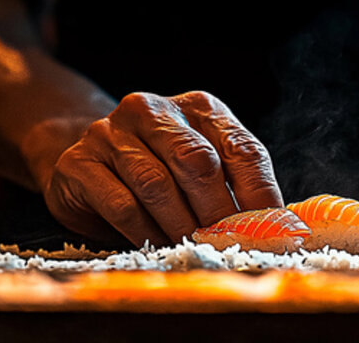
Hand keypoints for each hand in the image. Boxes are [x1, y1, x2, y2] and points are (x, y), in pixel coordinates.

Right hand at [42, 91, 282, 246]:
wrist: (87, 161)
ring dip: (180, 226)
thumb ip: (236, 190)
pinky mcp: (80, 161)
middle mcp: (154, 110)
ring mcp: (111, 132)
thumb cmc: (160, 171)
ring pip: (157, 185)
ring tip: (194, 249)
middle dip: (218, 213)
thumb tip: (279, 230)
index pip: (243, 149)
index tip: (272, 234)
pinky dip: (145, 232)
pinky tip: (155, 245)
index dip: (261, 196)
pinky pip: (121, 204)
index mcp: (199, 109)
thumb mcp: (202, 170)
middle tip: (229, 247)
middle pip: (198, 162)